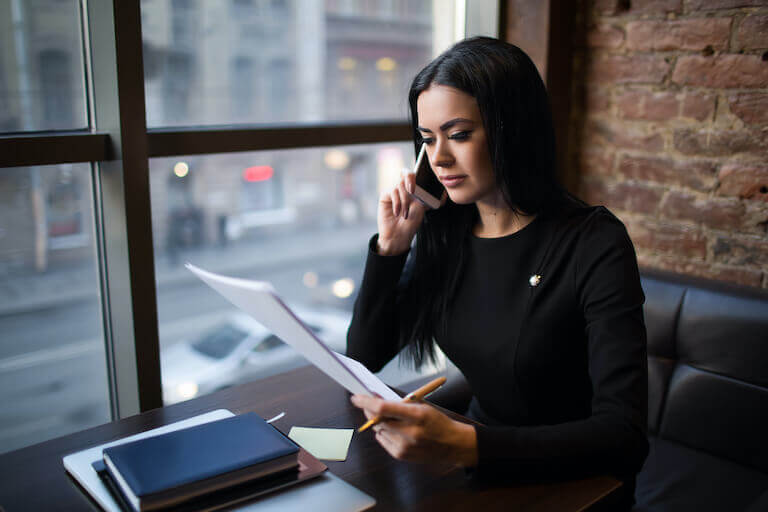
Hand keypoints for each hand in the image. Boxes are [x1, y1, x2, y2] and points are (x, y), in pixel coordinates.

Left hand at [350, 394, 477, 466]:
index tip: (356, 397)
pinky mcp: (401, 455)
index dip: (366, 402)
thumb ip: (399, 404)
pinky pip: (382, 440)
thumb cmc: (436, 421)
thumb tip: (375, 400)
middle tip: (366, 403)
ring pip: (377, 430)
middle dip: (368, 410)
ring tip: (385, 416)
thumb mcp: (422, 406)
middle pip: (376, 420)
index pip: (382, 408)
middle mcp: (409, 432)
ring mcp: (404, 446)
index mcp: (416, 416)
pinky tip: (392, 428)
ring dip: (377, 421)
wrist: (452, 444)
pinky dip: (383, 432)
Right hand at [376, 173, 446, 255]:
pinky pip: (392, 191)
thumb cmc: (411, 222)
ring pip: (400, 185)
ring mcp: (394, 191)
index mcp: (414, 189)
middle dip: (410, 178)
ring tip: (405, 214)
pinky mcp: (385, 195)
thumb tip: (440, 191)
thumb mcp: (422, 207)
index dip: (418, 172)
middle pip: (406, 172)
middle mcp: (404, 188)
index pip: (416, 174)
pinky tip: (397, 213)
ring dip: (404, 200)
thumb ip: (426, 194)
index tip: (422, 182)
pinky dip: (397, 203)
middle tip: (413, 191)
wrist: (399, 235)